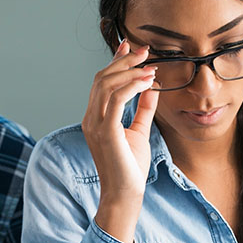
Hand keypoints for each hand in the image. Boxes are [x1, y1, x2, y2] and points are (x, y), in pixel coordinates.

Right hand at [81, 39, 158, 242]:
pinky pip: (116, 99)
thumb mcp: (139, 131)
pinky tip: (148, 82)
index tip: (131, 47)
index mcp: (95, 118)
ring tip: (150, 66)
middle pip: (102, 78)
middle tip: (145, 51)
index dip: (116, 61)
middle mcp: (91, 118)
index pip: (102, 82)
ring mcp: (95, 125)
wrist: (124, 195)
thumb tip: (152, 88)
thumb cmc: (130, 168)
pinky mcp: (106, 132)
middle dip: (124, 60)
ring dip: (130, 71)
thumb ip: (143, 109)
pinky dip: (132, 86)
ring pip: (106, 85)